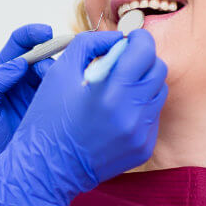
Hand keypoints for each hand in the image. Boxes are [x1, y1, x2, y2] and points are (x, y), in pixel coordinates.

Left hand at [0, 24, 55, 205]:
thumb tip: (15, 64)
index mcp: (4, 76)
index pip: (18, 46)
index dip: (31, 35)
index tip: (44, 33)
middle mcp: (24, 82)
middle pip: (43, 55)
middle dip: (53, 53)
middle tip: (58, 63)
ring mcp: (41, 95)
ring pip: (57, 72)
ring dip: (62, 72)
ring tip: (64, 82)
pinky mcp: (55, 110)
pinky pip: (65, 92)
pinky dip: (73, 87)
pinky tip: (78, 91)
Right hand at [0, 29, 167, 205]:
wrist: (47, 168)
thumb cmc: (49, 116)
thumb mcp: (60, 71)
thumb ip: (90, 44)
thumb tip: (117, 37)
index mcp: (110, 91)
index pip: (145, 51)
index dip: (140, 39)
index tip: (131, 37)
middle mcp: (131, 113)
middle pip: (158, 70)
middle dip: (143, 59)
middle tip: (124, 61)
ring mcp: (140, 133)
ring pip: (158, 92)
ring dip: (142, 83)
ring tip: (118, 87)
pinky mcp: (143, 148)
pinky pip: (152, 116)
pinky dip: (139, 107)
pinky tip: (117, 111)